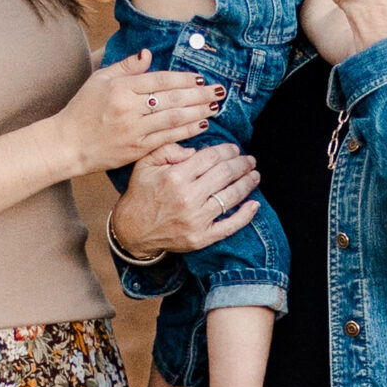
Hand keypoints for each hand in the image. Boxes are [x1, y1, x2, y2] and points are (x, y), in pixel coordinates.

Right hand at [51, 52, 221, 175]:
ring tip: (215, 106)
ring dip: (198, 112)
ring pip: (173, 119)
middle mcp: (129, 109)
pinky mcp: (136, 149)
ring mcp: (134, 131)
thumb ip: (125, 67)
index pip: (159, 81)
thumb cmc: (83, 109)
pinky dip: (186, 132)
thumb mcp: (99, 80)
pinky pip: (167, 139)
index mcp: (120, 88)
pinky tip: (201, 125)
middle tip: (219, 91)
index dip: (183, 79)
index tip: (201, 78)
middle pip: (172, 99)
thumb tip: (148, 53)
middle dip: (199, 95)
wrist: (68, 144)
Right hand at [111, 141, 262, 259]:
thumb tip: (195, 149)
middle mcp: (187, 197)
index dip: (227, 150)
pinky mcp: (201, 238)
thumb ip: (169, 148)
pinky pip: (229, 226)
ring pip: (230, 197)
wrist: (132, 231)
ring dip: (247, 183)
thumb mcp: (145, 163)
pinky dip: (245, 216)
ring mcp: (196, 220)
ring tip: (255, 175)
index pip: (211, 157)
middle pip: (225, 174)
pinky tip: (255, 204)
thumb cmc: (140, 194)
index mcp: (175, 177)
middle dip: (242, 164)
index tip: (234, 148)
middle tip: (250, 159)